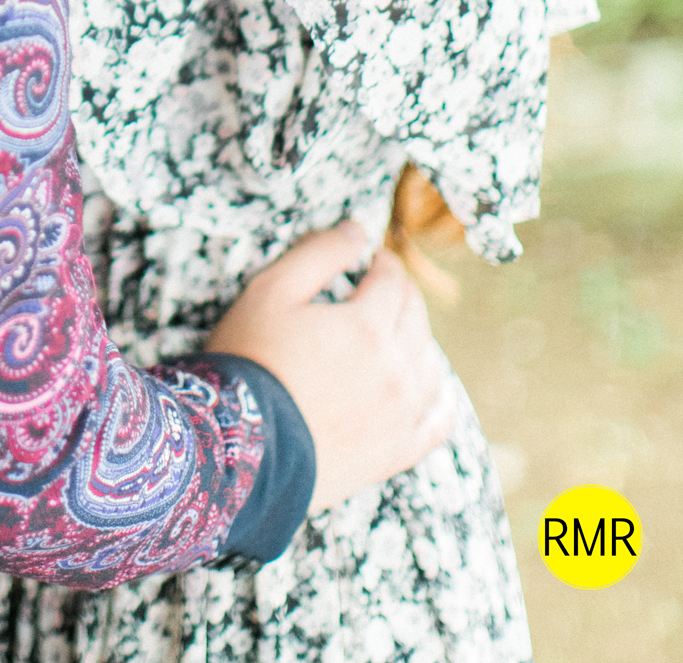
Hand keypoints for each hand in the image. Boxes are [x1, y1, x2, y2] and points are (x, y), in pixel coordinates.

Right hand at [207, 220, 453, 510]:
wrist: (243, 450)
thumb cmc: (251, 361)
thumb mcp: (271, 290)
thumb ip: (318, 253)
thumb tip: (357, 230)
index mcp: (369, 325)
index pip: (393, 281)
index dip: (384, 264)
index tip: (373, 260)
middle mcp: (397, 369)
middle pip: (416, 319)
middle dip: (402, 296)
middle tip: (384, 290)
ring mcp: (402, 415)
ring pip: (432, 365)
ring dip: (419, 340)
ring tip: (399, 333)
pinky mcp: (397, 452)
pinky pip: (438, 421)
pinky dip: (439, 398)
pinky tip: (429, 388)